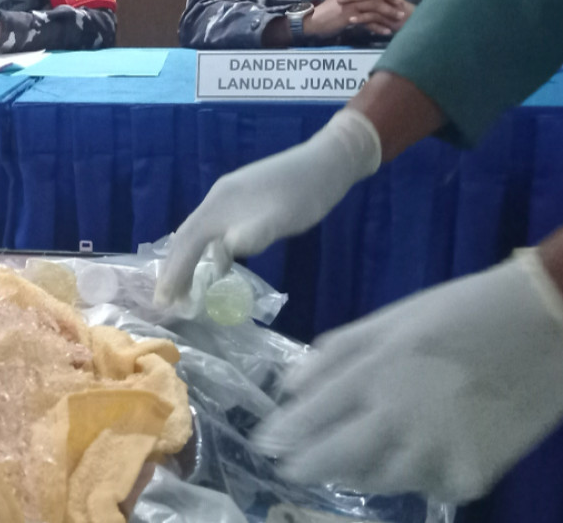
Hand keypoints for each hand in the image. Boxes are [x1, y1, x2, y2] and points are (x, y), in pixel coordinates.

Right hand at [155, 110, 380, 312]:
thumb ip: (253, 235)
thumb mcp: (282, 217)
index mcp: (221, 204)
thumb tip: (218, 256)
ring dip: (186, 261)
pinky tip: (212, 265)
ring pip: (197, 234)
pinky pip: (211, 231)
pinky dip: (204, 252)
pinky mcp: (241, 202)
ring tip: (182, 289)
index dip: (174, 271)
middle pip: (185, 237)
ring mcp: (228, 199)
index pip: (187, 242)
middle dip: (172, 269)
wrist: (328, 161)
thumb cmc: (306, 192)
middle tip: (166, 301)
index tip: (164, 300)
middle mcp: (217, 200)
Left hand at [253, 248, 562, 501]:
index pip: (309, 418)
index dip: (281, 435)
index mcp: (373, 375)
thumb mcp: (387, 321)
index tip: (263, 443)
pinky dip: (411, 476)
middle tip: (289, 468)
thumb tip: (288, 386)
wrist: (545, 325)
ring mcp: (436, 452)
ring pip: (376, 480)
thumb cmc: (458, 313)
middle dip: (305, 466)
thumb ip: (334, 354)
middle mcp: (398, 420)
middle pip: (334, 459)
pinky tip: (408, 459)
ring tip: (344, 465)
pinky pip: (425, 485)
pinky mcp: (470, 474)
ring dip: (355, 474)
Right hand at [305, 0, 405, 37]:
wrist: (311, 21)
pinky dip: (378, 26)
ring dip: (388, 13)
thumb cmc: (325, 13)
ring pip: (375, 5)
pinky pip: (368, 20)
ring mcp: (350, 3)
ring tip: (398, 20)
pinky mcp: (348, 15)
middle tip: (401, 7)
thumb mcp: (338, 0)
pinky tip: (386, 32)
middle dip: (390, 0)